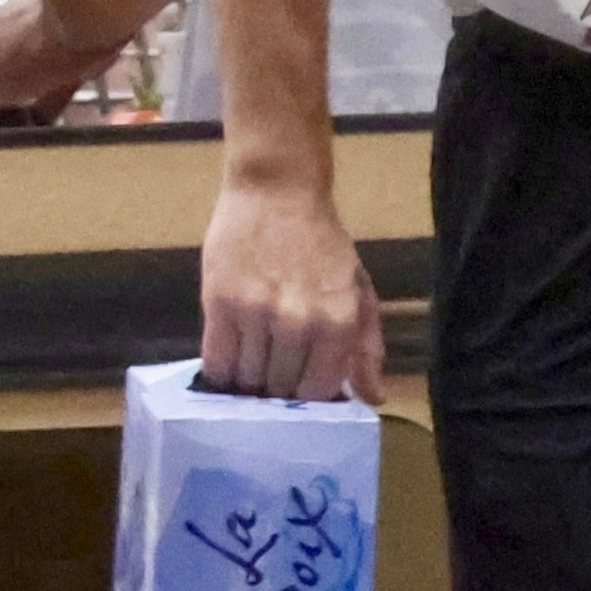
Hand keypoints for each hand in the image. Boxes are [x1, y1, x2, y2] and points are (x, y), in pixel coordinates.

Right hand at [200, 181, 384, 403]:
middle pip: (280, 388)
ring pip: (248, 378)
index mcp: (339, 320)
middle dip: (277, 388)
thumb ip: (365, 347)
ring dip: (249, 380)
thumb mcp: (357, 290)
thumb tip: (373, 399)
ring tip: (252, 363)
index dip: (307, 395)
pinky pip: (217, 362)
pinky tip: (230, 360)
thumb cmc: (322, 244)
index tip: (299, 388)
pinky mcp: (220, 303)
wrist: (277, 191)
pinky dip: (222, 371)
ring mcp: (257, 313)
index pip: (318, 390)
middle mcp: (299, 321)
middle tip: (273, 373)